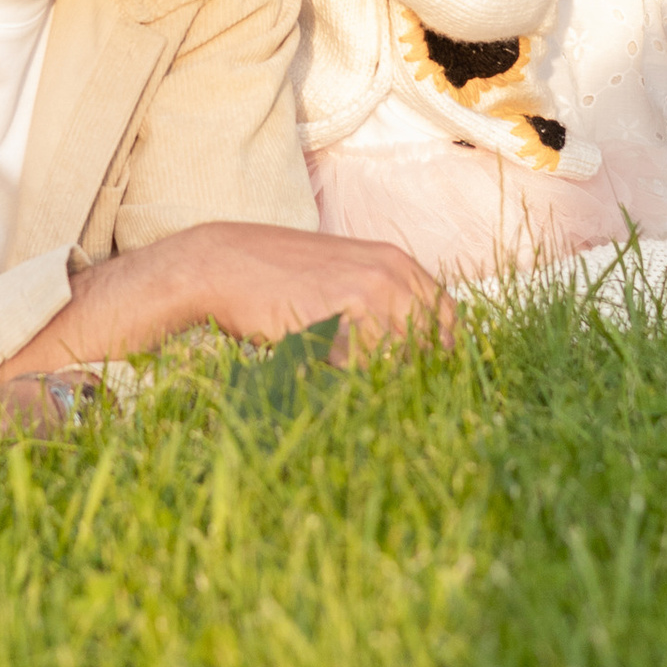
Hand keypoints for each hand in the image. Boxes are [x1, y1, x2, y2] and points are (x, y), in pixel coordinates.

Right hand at [3, 219, 448, 381]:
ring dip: (375, 384)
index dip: (435, 357)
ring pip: (399, 362)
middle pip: (431, 347)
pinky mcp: (346, 310)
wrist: (218, 266)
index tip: (415, 387)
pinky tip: (317, 376)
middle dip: (411, 379)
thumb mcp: (337, 288)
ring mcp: (374, 289)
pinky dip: (347, 382)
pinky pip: (364, 366)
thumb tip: (410, 372)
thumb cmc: (274, 286)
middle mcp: (395, 273)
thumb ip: (377, 317)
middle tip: (380, 402)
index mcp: (398, 264)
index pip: (447, 321)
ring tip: (335, 385)